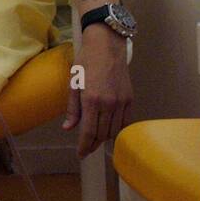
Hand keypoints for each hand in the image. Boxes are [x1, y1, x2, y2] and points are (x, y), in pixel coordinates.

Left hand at [62, 25, 133, 156]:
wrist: (107, 46)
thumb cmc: (86, 62)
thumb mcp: (73, 84)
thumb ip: (72, 108)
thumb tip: (68, 128)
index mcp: (91, 100)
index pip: (89, 132)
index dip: (84, 146)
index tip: (80, 154)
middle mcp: (109, 103)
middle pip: (103, 134)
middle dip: (93, 144)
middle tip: (86, 148)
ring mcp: (122, 102)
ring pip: (115, 130)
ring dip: (105, 137)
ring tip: (95, 140)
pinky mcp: (130, 99)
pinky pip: (125, 121)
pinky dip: (117, 128)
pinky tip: (109, 128)